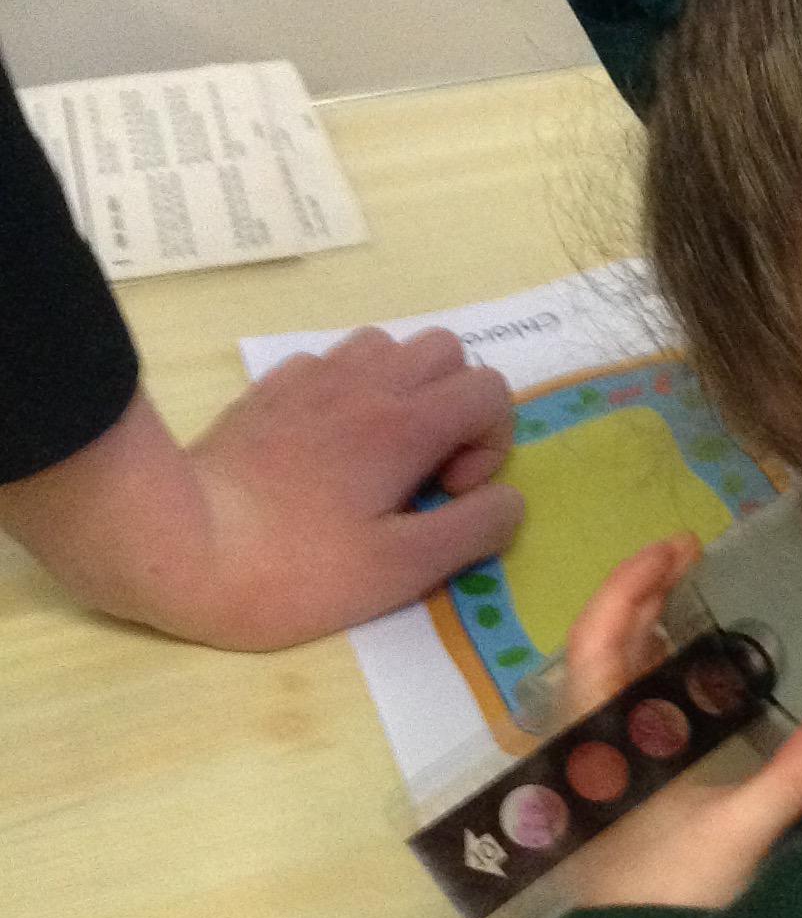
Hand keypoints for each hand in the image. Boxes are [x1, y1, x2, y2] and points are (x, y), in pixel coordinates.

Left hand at [184, 328, 522, 641]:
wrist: (175, 546)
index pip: (490, 390)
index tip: (447, 495)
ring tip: (376, 454)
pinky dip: (344, 393)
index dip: (491, 444)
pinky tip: (321, 446)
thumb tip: (509, 501)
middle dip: (454, 407)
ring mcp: (311, 378)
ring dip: (401, 391)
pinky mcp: (266, 390)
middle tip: (421, 472)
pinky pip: (327, 363)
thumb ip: (473, 530)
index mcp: (407, 424)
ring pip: (386, 346)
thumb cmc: (296, 569)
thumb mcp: (401, 571)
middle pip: (446, 351)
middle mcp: (366, 383)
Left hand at [562, 537, 801, 910]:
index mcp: (602, 739)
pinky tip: (681, 678)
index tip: (681, 545)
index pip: (601, 637)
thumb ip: (792, 777)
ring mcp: (592, 767)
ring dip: (640, 631)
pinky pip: (617, 710)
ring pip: (603, 677)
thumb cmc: (670, 896)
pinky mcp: (607, 790)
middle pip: (599, 646)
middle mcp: (586, 744)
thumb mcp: (738, 834)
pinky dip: (646, 674)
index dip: (633, 583)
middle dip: (641, 593)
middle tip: (691, 555)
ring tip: (685, 599)